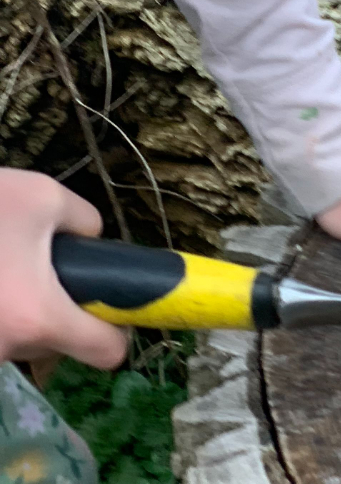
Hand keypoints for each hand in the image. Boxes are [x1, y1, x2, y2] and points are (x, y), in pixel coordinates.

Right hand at [0, 169, 126, 369]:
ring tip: (3, 265)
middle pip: (58, 343)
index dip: (118, 329)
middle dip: (58, 309)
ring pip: (20, 337)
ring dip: (20, 308)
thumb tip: (93, 240)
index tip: (112, 305)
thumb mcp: (44, 197)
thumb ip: (85, 221)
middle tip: (40, 267)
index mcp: (39, 317)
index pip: (107, 354)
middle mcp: (8, 348)